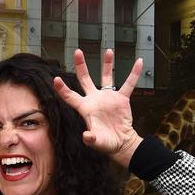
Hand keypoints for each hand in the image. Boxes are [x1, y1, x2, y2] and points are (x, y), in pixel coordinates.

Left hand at [53, 49, 143, 166]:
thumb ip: (91, 139)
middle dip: (80, 65)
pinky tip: (138, 62)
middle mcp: (94, 99)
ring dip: (107, 64)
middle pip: (84, 79)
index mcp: (85, 108)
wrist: (121, 143)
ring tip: (108, 50)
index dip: (63, 89)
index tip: (56, 79)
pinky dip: (134, 74)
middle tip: (77, 52)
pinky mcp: (122, 99)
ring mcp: (108, 97)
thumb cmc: (106, 143)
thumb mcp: (97, 142)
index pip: (70, 96)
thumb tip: (87, 136)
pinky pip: (129, 84)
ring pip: (106, 77)